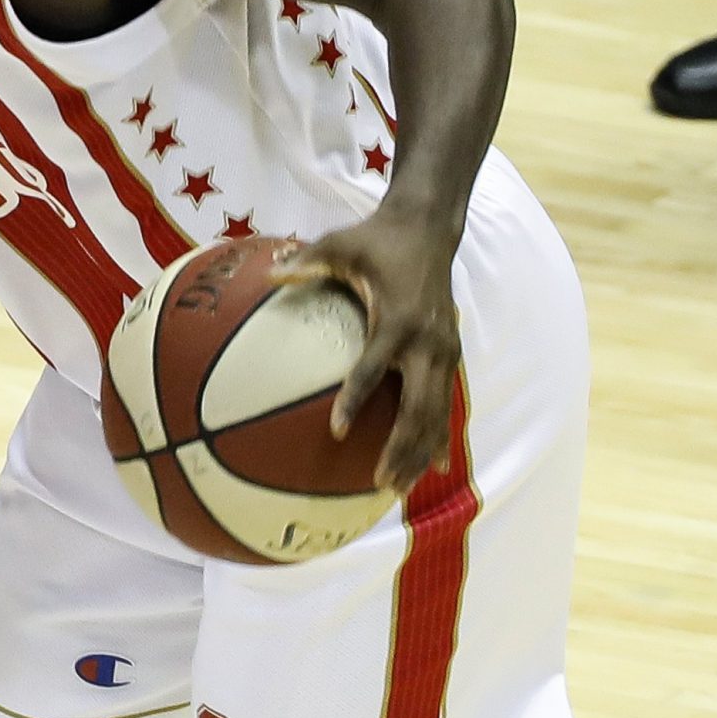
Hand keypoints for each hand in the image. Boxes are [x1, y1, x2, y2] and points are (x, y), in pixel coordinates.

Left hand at [273, 207, 462, 491]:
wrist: (429, 229)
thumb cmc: (376, 239)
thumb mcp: (338, 245)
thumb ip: (305, 261)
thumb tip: (266, 274)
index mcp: (397, 319)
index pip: (373, 367)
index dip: (355, 399)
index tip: (336, 431)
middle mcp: (427, 341)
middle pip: (418, 406)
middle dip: (402, 447)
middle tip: (379, 481)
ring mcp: (444, 351)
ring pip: (437, 414)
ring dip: (420, 452)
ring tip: (399, 488)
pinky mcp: (450, 355)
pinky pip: (446, 403)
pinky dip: (439, 435)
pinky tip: (433, 467)